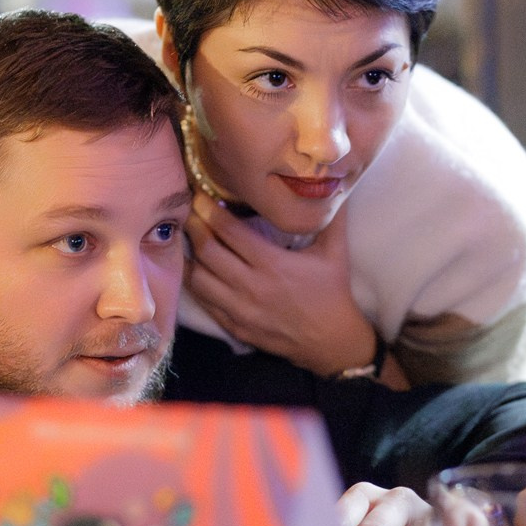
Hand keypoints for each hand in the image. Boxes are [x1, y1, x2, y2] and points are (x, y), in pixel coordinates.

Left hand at [185, 195, 379, 378]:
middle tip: (191, 214)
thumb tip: (335, 183)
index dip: (210, 211)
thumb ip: (332, 216)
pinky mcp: (235, 327)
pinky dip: (197, 284)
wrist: (331, 341)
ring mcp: (240, 310)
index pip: (230, 231)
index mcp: (273, 264)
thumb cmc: (332, 292)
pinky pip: (205, 302)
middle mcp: (252, 286)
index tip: (201, 197)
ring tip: (191, 241)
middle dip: (195, 228)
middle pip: (207, 252)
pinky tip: (198, 270)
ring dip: (192, 257)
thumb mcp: (335, 252)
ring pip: (199, 279)